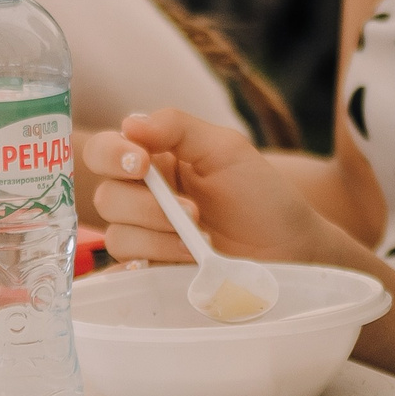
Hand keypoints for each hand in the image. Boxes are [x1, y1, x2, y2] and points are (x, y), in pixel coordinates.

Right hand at [84, 111, 348, 269]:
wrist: (290, 251)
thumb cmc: (262, 196)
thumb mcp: (226, 150)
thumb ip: (178, 128)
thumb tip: (129, 123)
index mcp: (155, 159)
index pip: (105, 151)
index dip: (111, 155)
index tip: (140, 163)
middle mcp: (143, 197)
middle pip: (106, 197)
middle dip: (146, 206)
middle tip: (193, 212)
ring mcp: (146, 237)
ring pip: (116, 236)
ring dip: (159, 237)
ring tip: (201, 242)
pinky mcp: (153, 272)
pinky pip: (126, 271)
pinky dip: (154, 262)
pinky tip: (184, 261)